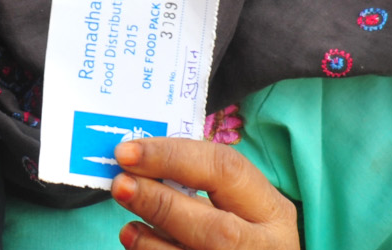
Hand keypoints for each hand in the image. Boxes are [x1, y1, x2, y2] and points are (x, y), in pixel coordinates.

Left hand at [112, 137, 297, 249]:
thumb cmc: (237, 230)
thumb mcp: (231, 203)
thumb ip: (191, 184)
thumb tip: (132, 164)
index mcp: (271, 210)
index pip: (225, 169)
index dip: (171, 157)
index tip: (126, 152)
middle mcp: (266, 245)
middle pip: (217, 229)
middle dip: (161, 204)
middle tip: (120, 185)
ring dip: (151, 243)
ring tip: (127, 229)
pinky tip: (138, 246)